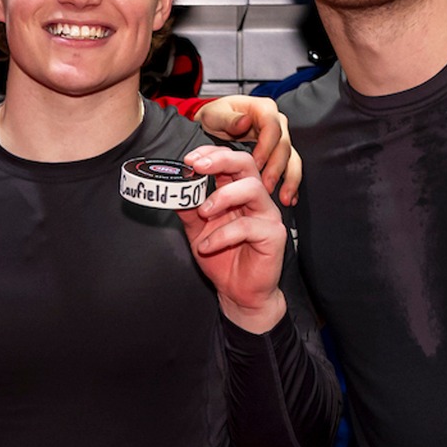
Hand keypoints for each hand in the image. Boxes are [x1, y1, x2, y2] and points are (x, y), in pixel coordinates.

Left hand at [179, 145, 287, 332]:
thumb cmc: (223, 258)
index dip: (211, 154)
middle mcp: (255, 198)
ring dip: (223, 196)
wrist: (238, 292)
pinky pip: (248, 226)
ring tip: (203, 212)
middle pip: (246, 164)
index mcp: (238, 192)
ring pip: (252, 189)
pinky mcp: (273, 235)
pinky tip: (207, 246)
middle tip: (197, 167)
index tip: (189, 160)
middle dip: (220, 160)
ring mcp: (267, 215)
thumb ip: (188, 209)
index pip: (229, 160)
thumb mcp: (197, 231)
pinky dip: (222, 235)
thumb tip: (172, 189)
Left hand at [192, 94, 300, 205]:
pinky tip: (290, 198)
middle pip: (284, 146)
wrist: (216, 121)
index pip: (272, 127)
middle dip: (277, 169)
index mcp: (263, 110)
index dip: (266, 147)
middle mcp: (276, 123)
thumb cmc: (216, 115)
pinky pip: (291, 168)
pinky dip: (291, 184)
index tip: (256, 164)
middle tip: (267, 187)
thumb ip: (229, 119)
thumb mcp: (216, 114)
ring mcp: (280, 139)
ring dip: (289, 180)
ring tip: (283, 198)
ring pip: (292, 159)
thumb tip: (245, 122)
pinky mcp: (279, 153)